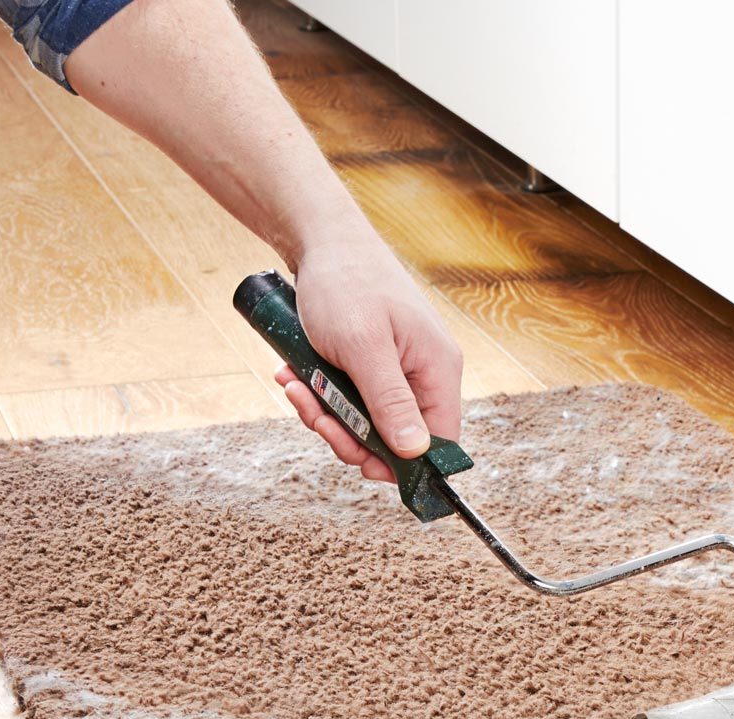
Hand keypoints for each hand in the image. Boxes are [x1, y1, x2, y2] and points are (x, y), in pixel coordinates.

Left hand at [273, 232, 462, 481]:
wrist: (319, 238)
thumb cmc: (345, 283)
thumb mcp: (363, 347)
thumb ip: (390, 402)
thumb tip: (416, 454)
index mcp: (437, 370)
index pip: (440, 441)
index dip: (404, 465)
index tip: (362, 465)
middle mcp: (424, 374)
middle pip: (397, 439)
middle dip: (348, 434)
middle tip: (313, 413)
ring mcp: (398, 371)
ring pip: (366, 423)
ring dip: (326, 414)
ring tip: (294, 384)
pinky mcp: (372, 366)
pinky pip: (350, 402)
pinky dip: (320, 396)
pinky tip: (295, 375)